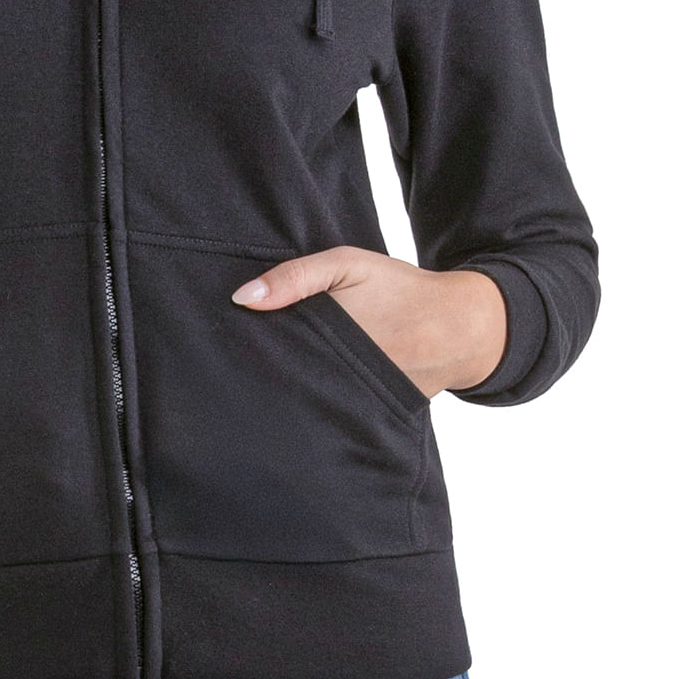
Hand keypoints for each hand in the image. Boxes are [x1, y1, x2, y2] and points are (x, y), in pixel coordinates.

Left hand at [230, 249, 507, 399]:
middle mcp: (336, 377)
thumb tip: (242, 299)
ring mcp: (351, 401)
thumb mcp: (348, 265)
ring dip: (281, 393)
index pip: (270, 354)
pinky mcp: (364, 414)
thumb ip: (296, 277)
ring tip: (251, 389)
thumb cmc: (398, 289)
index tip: (220, 347)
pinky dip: (310, 404)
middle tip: (227, 371)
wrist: (458, 327)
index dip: (244, 350)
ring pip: (299, 401)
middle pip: (279, 383)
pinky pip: (327, 412)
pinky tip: (293, 398)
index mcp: (328, 339)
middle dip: (256, 377)